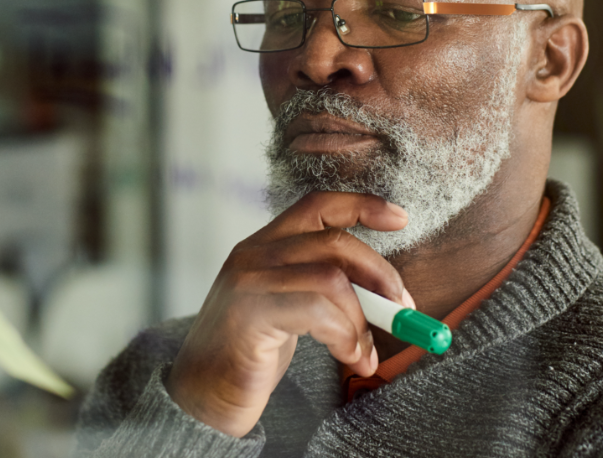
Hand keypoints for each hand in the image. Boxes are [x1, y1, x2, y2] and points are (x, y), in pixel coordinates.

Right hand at [165, 191, 411, 437]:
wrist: (200, 396)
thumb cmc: (248, 356)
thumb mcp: (289, 310)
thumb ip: (326, 293)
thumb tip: (389, 298)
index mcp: (263, 246)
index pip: (317, 205)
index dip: (362, 205)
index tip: (400, 219)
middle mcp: (253, 254)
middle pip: (335, 242)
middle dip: (381, 276)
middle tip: (401, 311)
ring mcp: (249, 281)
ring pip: (332, 279)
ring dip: (362, 321)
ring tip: (363, 354)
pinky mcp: (250, 313)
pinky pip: (318, 310)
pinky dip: (346, 336)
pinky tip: (348, 357)